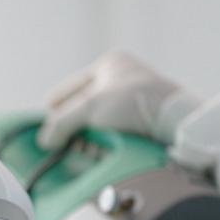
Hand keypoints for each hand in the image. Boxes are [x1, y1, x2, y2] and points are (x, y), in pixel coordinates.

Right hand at [36, 51, 182, 149]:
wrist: (175, 123)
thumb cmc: (132, 104)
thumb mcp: (89, 108)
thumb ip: (61, 122)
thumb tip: (44, 141)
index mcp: (110, 64)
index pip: (69, 88)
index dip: (54, 108)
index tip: (44, 128)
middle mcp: (123, 79)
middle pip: (83, 108)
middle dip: (73, 128)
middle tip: (64, 144)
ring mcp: (135, 101)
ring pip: (98, 124)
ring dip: (89, 140)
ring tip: (85, 152)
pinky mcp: (144, 123)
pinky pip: (114, 135)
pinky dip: (105, 145)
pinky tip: (100, 155)